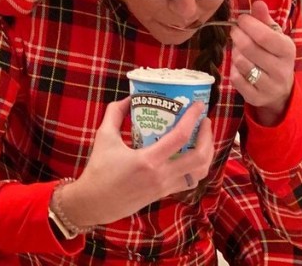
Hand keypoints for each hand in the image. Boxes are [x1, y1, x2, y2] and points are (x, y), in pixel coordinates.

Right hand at [57, 97, 213, 227]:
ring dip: (207, 154)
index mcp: (148, 160)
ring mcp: (164, 187)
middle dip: (208, 137)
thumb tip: (129, 98)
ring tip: (203, 138)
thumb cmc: (98, 170)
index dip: (193, 118)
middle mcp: (161, 175)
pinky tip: (191, 156)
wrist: (94, 203)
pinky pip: (189, 182)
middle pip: (199, 157)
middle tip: (204, 121)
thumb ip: (115, 113)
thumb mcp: (104, 136)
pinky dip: (196, 168)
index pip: (180, 137)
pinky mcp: (163, 194)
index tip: (199, 105)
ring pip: (198, 172)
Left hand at [229, 0, 295, 125]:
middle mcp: (281, 70)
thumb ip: (264, 19)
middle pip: (249, 49)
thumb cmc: (275, 56)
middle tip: (235, 31)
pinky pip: (236, 79)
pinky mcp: (256, 98)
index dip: (249, 24)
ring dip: (235, 52)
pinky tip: (239, 65)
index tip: (241, 19)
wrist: (281, 90)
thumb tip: (258, 2)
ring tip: (238, 48)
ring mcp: (269, 86)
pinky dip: (233, 69)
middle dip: (237, 35)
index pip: (265, 36)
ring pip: (241, 63)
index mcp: (287, 51)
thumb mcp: (275, 36)